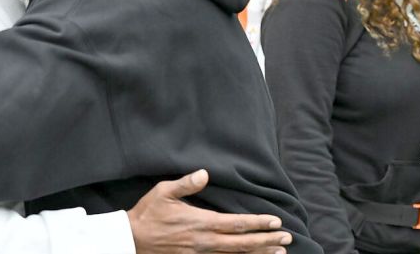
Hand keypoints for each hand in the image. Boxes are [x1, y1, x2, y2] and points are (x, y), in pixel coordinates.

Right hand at [128, 169, 291, 253]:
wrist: (133, 240)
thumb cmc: (148, 213)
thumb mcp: (163, 192)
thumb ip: (186, 184)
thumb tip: (204, 174)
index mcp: (201, 222)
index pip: (237, 224)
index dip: (259, 223)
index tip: (276, 221)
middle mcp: (205, 241)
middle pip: (243, 243)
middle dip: (267, 240)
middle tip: (287, 238)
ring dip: (259, 253)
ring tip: (278, 253)